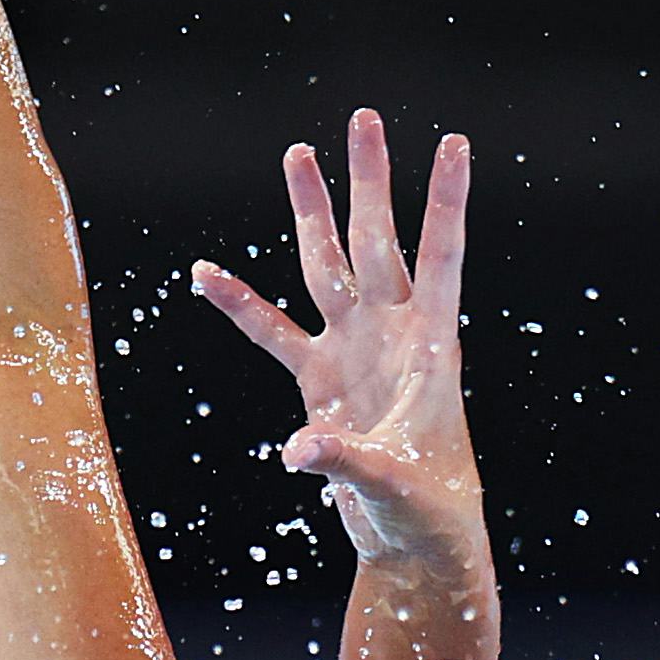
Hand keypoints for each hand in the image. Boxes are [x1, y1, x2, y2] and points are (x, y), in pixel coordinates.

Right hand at [191, 111, 489, 566]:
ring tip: (298, 154)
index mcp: (431, 346)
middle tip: (364, 118)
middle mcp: (392, 335)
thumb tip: (299, 450)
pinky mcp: (322, 381)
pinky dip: (240, 306)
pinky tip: (206, 272)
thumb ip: (347, 460)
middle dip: (370, 182)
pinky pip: (273, 332)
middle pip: (377, 241)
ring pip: (328, 267)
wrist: (412, 541)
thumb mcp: (394, 485)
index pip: (440, 257)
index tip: (454, 142)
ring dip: (312, 213)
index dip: (446, 200)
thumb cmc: (426, 511)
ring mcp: (355, 351)